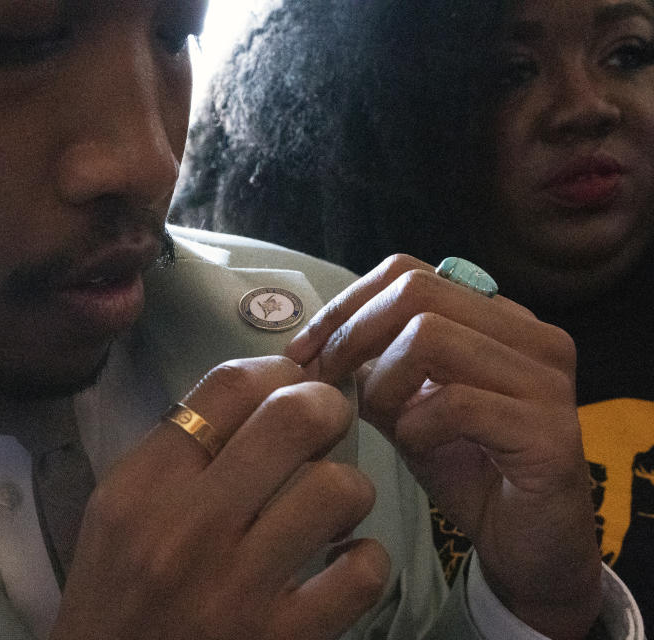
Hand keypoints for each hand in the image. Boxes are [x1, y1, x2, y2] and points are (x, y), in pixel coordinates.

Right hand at [51, 356, 389, 639]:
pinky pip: (361, 572)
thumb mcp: (118, 508)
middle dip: (328, 409)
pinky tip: (339, 564)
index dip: (277, 370)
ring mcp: (239, 586)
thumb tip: (266, 391)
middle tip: (327, 428)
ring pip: (339, 489)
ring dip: (348, 490)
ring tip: (330, 507)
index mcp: (143, 486)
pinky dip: (362, 561)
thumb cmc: (116, 591)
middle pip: (294, 417)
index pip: (229, 386)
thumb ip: (180, 449)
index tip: (289, 385)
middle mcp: (189, 527)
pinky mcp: (282, 639)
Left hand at [286, 255, 601, 639]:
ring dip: (384, 383)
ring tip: (384, 421)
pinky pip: (456, 403)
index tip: (303, 351)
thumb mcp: (405, 406)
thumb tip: (314, 344)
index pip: (407, 271)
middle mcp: (530, 334)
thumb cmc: (465, 468)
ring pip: (431, 336)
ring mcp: (547, 378)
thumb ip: (372, 367)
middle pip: (416, 291)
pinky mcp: (550, 430)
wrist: (527, 545)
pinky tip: (418, 445)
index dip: (345, 306)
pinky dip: (417, 425)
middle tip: (324, 381)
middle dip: (352, 336)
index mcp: (497, 317)